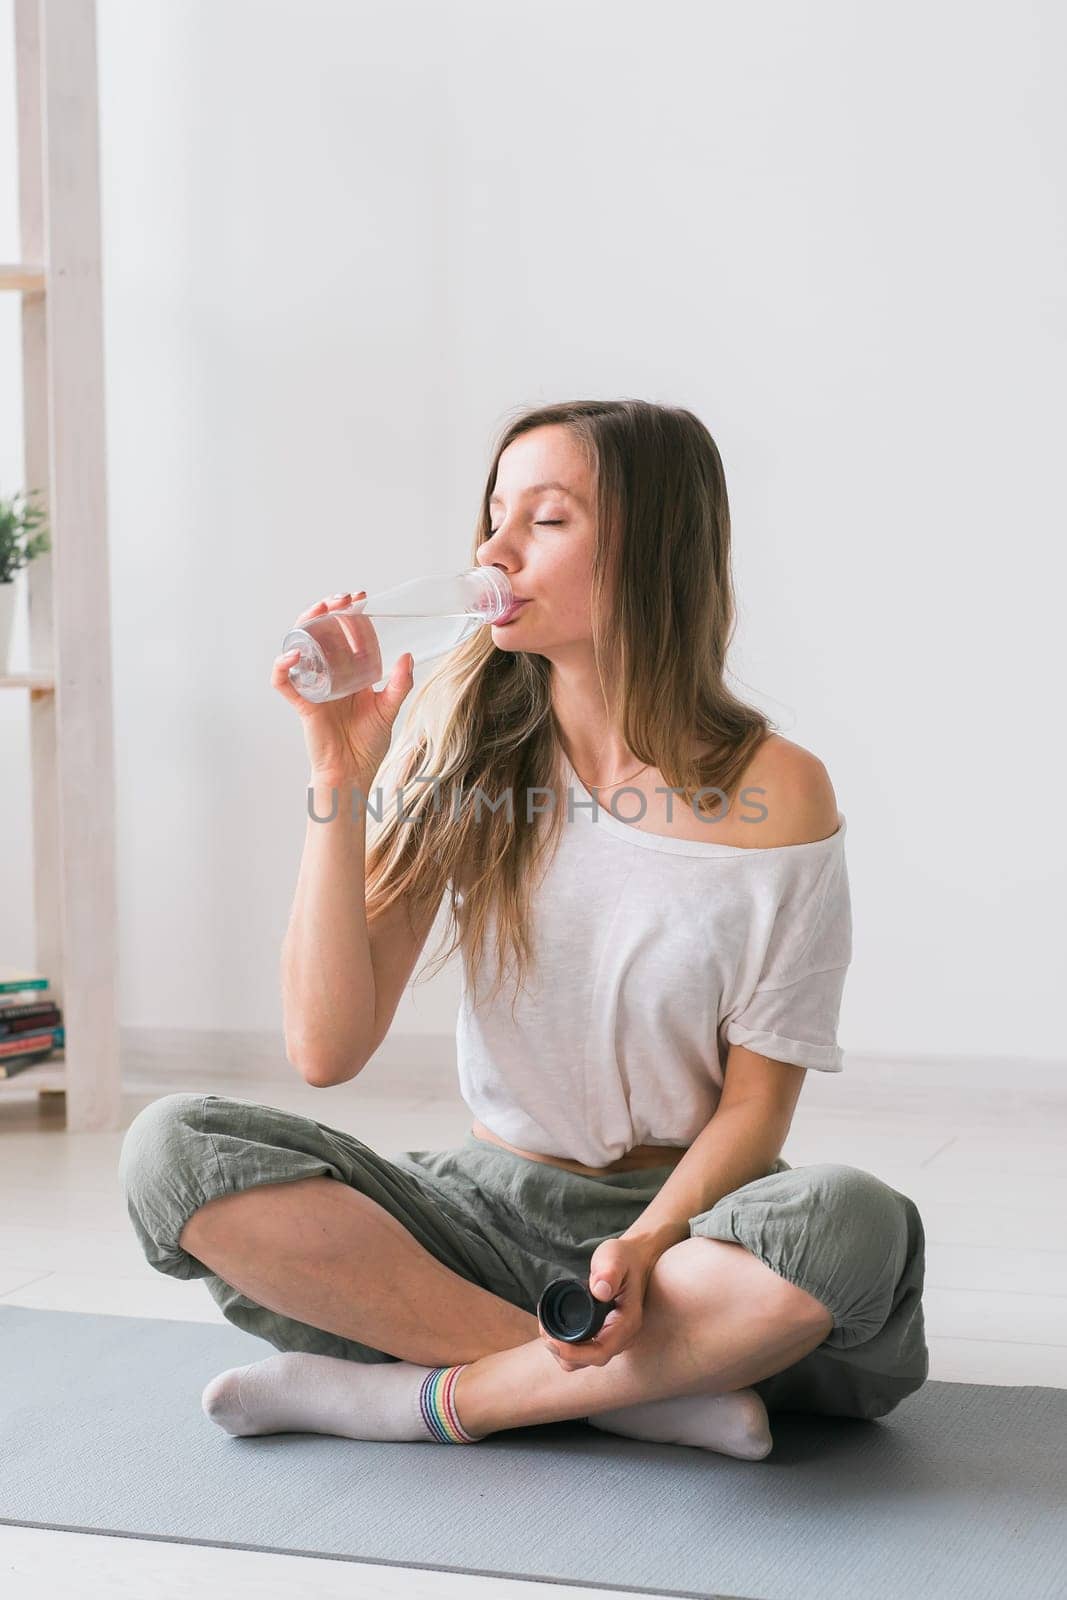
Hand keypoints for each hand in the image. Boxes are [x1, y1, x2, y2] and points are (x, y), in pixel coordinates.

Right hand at [272, 590, 414, 783]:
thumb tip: (407, 656)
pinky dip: (283, 666)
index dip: (351, 616)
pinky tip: (294, 654)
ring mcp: (313, 686)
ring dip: (306, 625)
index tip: (362, 600)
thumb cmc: (368, 744)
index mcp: (350, 672)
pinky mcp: (302, 703)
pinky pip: (284, 681)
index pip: (346, 635)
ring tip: (320, 610)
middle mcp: (329, 674)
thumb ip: (399, 685)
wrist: (352, 773)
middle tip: (342, 599)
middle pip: (321, 633)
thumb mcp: (388, 709)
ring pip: (300, 647)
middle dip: (328, 611)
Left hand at [540, 1237, 657, 1372]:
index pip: (600, 1352)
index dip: (573, 1353)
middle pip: (589, 1360)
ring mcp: (615, 1337)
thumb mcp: (615, 1257)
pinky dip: (566, 1345)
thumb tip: (600, 1292)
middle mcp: (623, 1336)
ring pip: (584, 1359)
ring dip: (562, 1350)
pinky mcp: (605, 1334)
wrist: (635, 1258)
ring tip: (546, 1327)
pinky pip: (584, 1350)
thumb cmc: (624, 1257)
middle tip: (543, 1328)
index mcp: (628, 1323)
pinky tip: (554, 1328)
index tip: (551, 1339)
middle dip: (562, 1351)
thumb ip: (609, 1271)